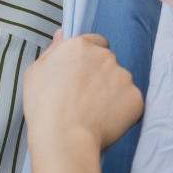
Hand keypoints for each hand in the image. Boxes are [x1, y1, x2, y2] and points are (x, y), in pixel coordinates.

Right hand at [23, 31, 142, 152]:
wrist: (64, 137)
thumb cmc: (44, 106)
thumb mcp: (36, 72)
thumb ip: (53, 50)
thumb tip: (62, 34)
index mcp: (81, 46)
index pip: (95, 42)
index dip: (88, 60)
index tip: (82, 76)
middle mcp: (106, 56)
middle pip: (109, 62)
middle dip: (101, 76)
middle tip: (85, 98)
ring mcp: (124, 77)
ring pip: (121, 82)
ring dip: (112, 93)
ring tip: (94, 113)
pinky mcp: (136, 98)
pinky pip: (131, 102)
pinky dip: (123, 111)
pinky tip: (105, 122)